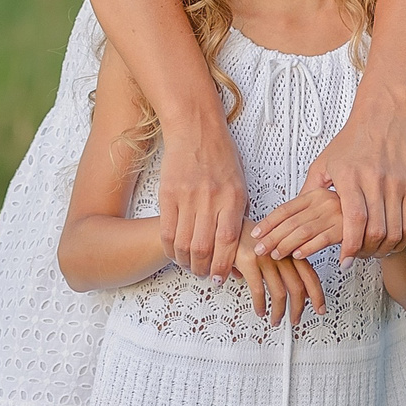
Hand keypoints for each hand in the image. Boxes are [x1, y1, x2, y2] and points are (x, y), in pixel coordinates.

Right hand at [155, 114, 247, 279]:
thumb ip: (237, 212)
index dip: (224, 266)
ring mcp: (187, 197)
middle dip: (203, 270)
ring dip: (185, 262)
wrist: (195, 128)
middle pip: (204, 248)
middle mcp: (211, 199)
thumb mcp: (240, 182)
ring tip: (189, 265)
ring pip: (183, 244)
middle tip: (204, 275)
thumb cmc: (220, 154)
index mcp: (233, 197)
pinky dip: (169, 248)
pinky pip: (166, 231)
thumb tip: (239, 244)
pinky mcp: (167, 194)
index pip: (228, 242)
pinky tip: (174, 252)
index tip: (221, 277)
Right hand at [234, 233, 324, 326]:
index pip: (310, 276)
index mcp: (290, 250)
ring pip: (279, 293)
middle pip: (297, 287)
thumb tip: (299, 292)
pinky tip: (261, 310)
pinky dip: (261, 305)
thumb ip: (288, 269)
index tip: (319, 308)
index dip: (317, 295)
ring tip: (276, 319)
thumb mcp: (275, 252)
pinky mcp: (249, 262)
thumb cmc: (252, 239)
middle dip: (298, 308)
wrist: (229, 226)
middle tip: (295, 319)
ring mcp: (266, 257)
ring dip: (279, 312)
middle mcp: (280, 254)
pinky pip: (259, 291)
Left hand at [250, 100, 405, 263]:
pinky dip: (400, 238)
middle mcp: (375, 179)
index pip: (353, 219)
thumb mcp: (324, 162)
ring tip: (372, 253)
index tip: (345, 260)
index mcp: (350, 175)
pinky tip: (390, 243)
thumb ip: (310, 190)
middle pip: (375, 229)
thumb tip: (292, 216)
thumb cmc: (351, 140)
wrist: (385, 115)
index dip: (350, 245)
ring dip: (383, 248)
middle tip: (358, 258)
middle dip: (366, 252)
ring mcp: (397, 182)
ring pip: (394, 230)